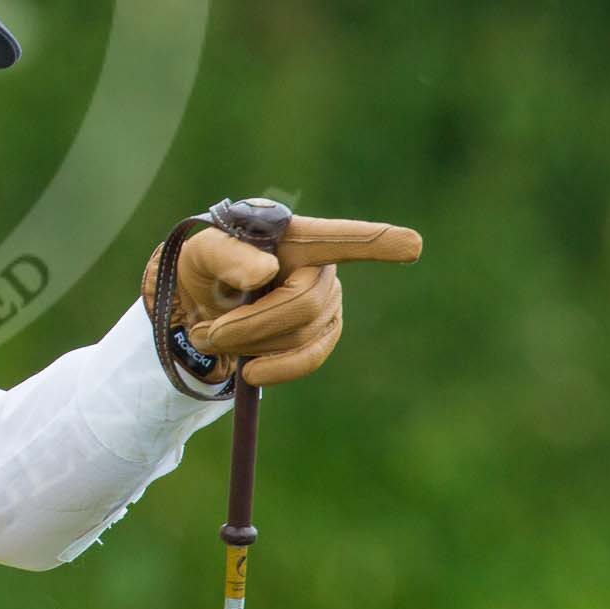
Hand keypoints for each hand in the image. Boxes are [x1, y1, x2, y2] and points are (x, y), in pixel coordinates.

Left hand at [142, 215, 420, 387]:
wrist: (196, 307)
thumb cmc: (202, 268)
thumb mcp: (199, 254)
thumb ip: (225, 255)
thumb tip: (266, 272)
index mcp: (293, 235)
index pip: (339, 238)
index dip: (376, 242)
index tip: (413, 245)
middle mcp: (321, 265)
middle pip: (303, 304)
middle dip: (251, 325)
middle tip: (206, 332)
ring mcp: (326, 301)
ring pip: (301, 335)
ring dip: (250, 345)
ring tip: (212, 337)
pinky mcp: (322, 333)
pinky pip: (309, 358)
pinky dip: (276, 369)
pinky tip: (250, 372)